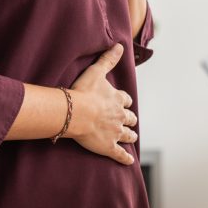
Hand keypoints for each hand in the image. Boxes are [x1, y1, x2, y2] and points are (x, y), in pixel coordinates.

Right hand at [68, 44, 138, 164]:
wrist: (75, 113)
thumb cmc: (83, 91)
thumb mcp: (97, 71)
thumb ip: (109, 59)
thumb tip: (120, 46)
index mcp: (117, 99)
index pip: (125, 100)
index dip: (125, 101)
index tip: (125, 102)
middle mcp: (120, 116)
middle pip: (129, 118)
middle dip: (130, 119)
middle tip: (130, 121)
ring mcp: (115, 132)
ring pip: (127, 135)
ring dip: (130, 136)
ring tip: (132, 137)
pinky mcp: (108, 146)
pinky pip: (119, 154)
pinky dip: (125, 158)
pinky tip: (130, 162)